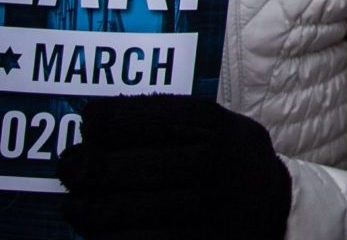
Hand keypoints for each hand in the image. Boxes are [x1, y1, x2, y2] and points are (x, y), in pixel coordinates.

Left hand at [57, 94, 290, 238]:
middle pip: (115, 166)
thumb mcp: (220, 125)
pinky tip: (96, 229)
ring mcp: (200, 209)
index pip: (135, 118)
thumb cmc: (230, 161)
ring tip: (76, 204)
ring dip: (82, 207)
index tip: (90, 123)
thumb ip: (170, 120)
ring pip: (112, 210)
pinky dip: (101, 235)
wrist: (275, 210)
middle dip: (81, 166)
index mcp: (213, 125)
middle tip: (70, 167)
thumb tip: (94, 123)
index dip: (103, 119)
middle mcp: (208, 163)